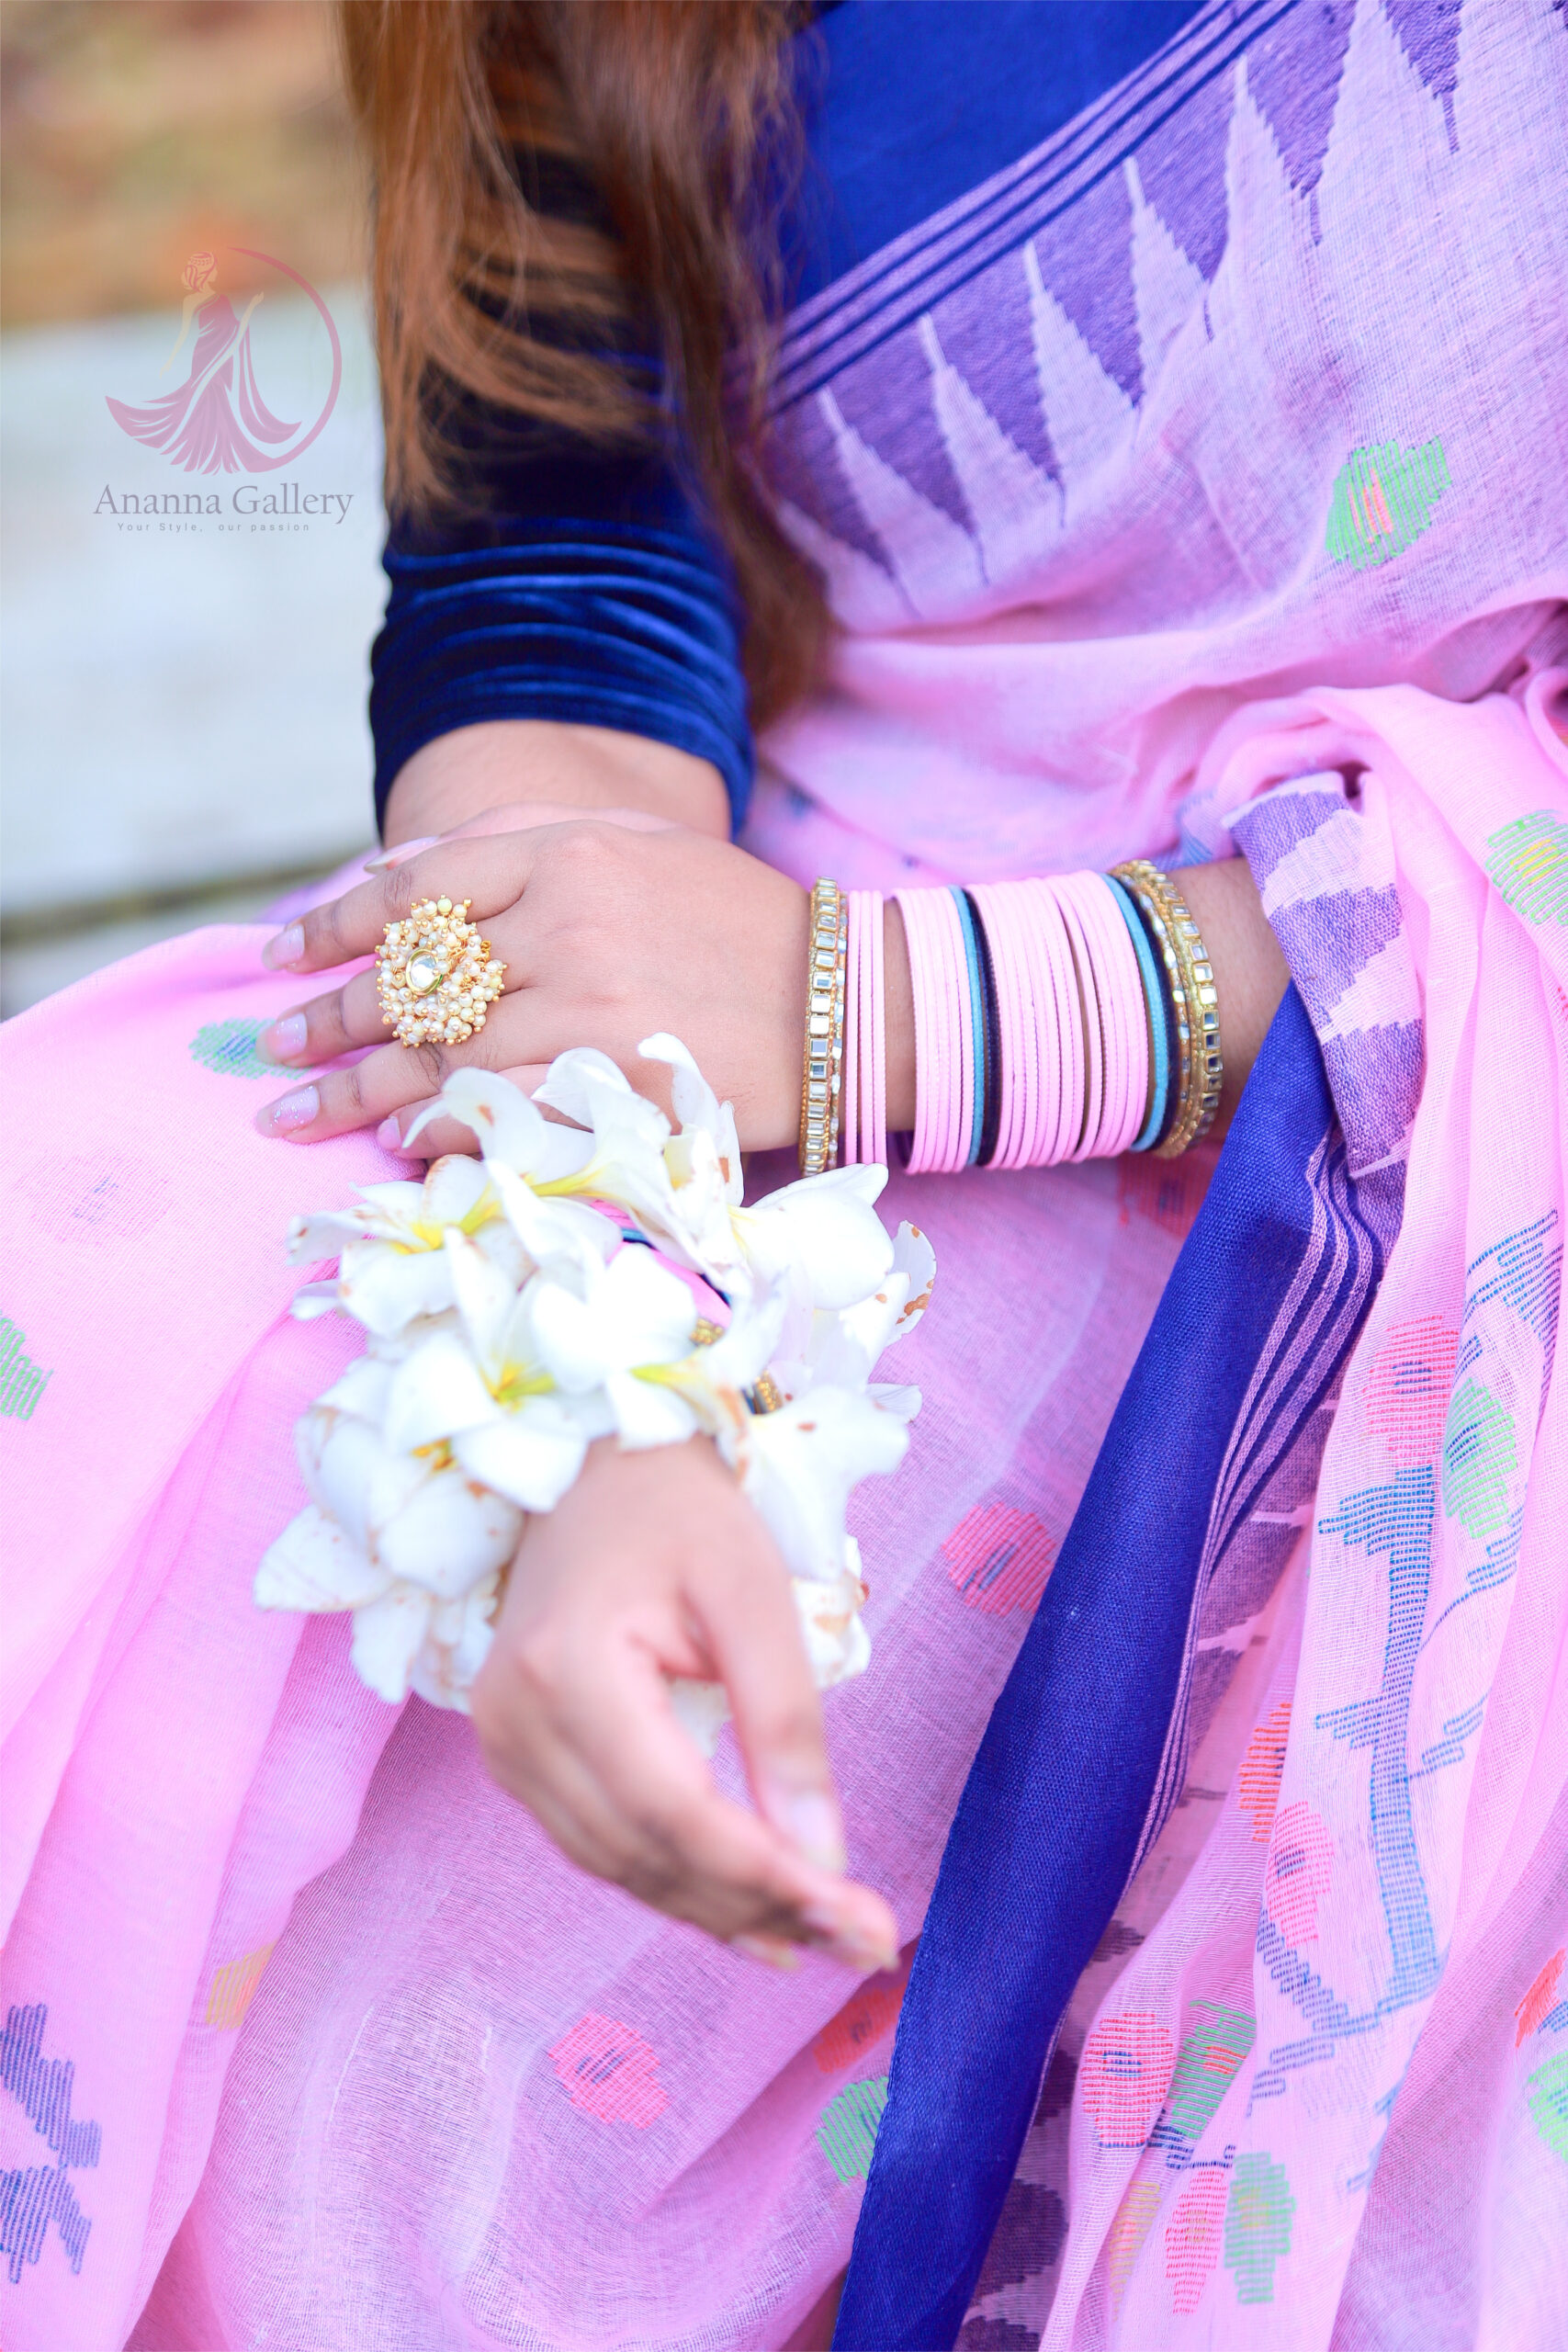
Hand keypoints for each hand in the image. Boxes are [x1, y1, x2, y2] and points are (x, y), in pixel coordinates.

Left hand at [252, 815, 813, 1150]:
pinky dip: (436, 1128)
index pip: (414, 887)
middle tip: (272, 1049)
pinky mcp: (615, 1083)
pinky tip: (394, 1143)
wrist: (845, 1002)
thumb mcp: (636, 842)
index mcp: (568, 851)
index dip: (332, 924)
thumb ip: (518, 840)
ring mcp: (590, 1007)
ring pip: (438, 1050)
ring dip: (354, 1087)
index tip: (279, 956)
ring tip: (295, 1113)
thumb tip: (395, 870)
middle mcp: (569, 923)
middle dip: (327, 1017)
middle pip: (411, 976)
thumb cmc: (735, 920)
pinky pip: (499, 1109)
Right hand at [472, 1435, 898, 1969]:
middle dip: (754, 1906)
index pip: (671, 1808)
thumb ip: (786, 1725)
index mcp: (566, 1668)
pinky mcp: (515, 1755)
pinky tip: (742, 1906)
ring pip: (618, 1865)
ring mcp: (503, 1743)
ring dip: (716, 1910)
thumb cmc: (679, 1513)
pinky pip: (599, 1843)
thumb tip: (822, 1860)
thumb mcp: (754, 1594)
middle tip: (856, 1940)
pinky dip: (673, 1880)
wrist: (593, 1465)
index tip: (852, 1918)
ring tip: (812, 1935)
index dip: (762, 1875)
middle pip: (643, 1851)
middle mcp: (515, 1720)